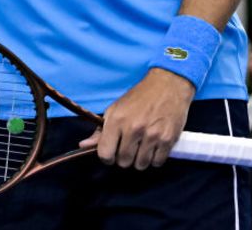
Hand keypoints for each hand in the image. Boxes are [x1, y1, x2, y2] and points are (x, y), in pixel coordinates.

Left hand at [79, 68, 194, 169]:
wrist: (167, 86)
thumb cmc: (138, 97)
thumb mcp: (115, 109)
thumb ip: (100, 131)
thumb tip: (83, 146)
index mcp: (116, 120)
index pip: (105, 153)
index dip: (107, 157)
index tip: (111, 153)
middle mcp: (133, 129)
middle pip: (124, 162)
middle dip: (124, 158)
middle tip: (129, 147)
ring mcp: (152, 135)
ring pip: (141, 165)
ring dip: (140, 159)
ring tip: (142, 147)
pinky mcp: (168, 140)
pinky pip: (157, 163)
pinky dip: (155, 158)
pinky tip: (154, 146)